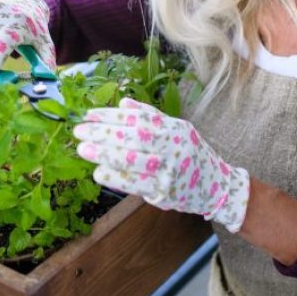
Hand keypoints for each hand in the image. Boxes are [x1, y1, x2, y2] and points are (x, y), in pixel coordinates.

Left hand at [73, 98, 249, 232]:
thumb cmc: (192, 155)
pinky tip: (99, 172)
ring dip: (105, 154)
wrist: (217, 187)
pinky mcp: (164, 193)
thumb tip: (123, 102)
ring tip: (82, 149)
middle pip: (134, 137)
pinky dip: (116, 178)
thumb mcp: (178, 130)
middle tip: (79, 131)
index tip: (89, 115)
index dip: (112, 115)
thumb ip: (151, 115)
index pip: (139, 118)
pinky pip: (136, 184)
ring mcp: (169, 171)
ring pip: (133, 160)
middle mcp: (174, 147)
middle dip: (103, 133)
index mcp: (174, 129)